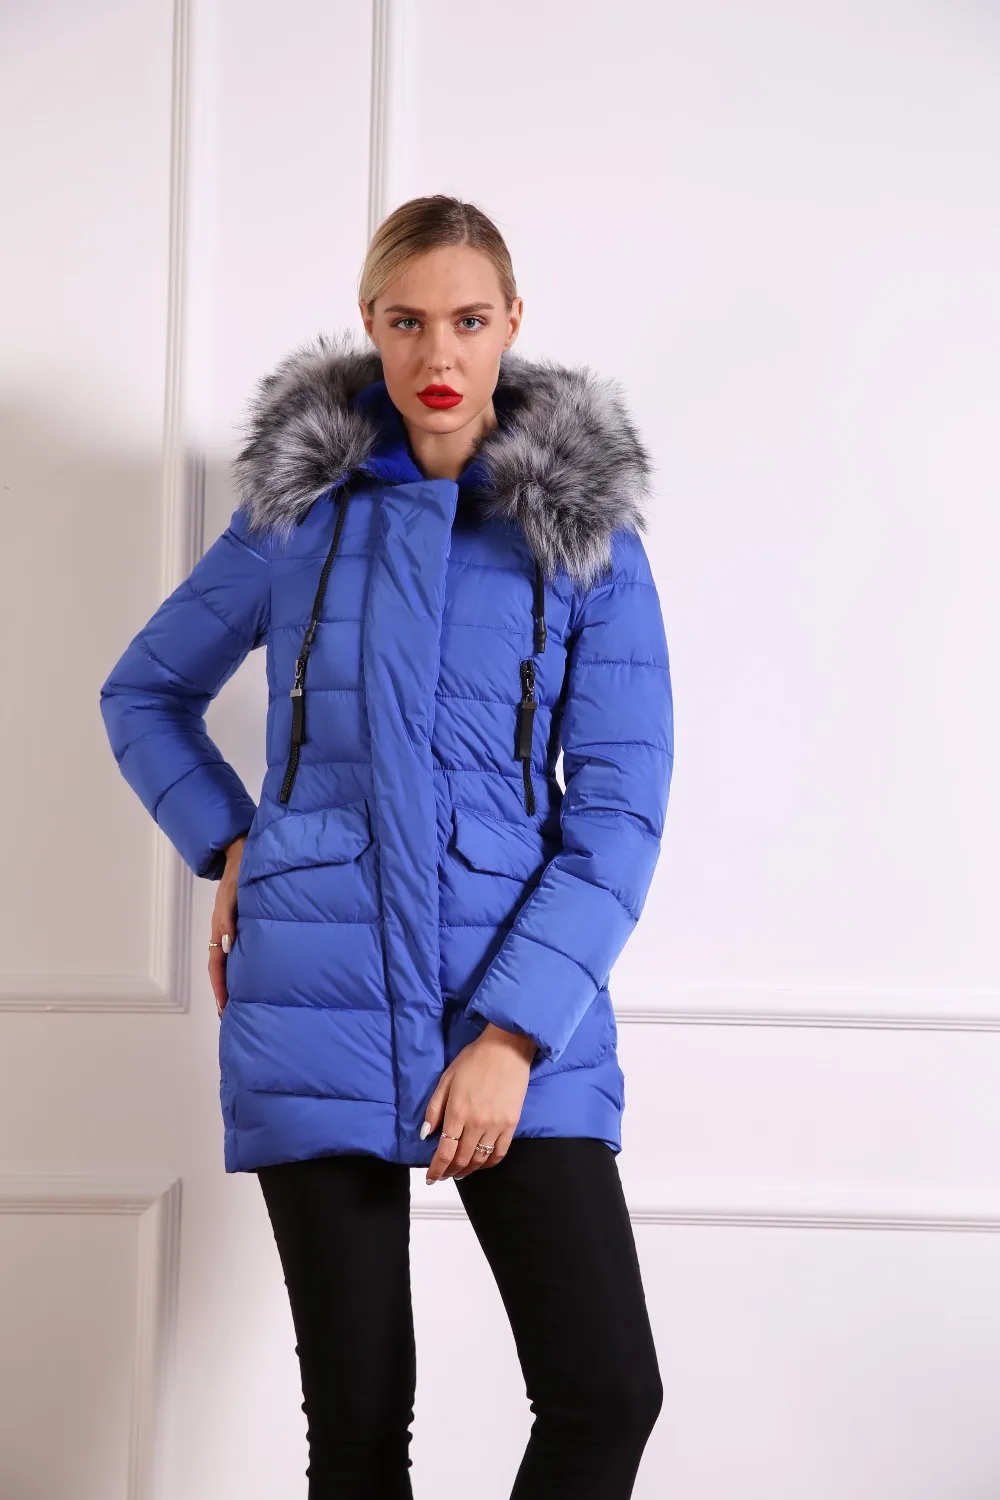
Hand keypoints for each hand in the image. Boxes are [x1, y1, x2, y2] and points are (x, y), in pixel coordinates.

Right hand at [209, 834, 245, 1015]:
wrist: (247, 855)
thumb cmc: (239, 874)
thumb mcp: (231, 896)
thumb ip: (228, 918)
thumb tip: (226, 945)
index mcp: (220, 930)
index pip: (217, 966)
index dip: (220, 988)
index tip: (224, 1009)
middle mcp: (226, 934)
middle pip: (222, 971)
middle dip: (225, 994)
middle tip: (230, 1017)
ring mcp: (235, 931)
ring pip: (231, 964)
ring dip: (234, 985)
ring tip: (241, 1005)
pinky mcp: (245, 926)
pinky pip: (242, 953)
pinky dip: (244, 970)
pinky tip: (255, 978)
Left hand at [422, 1023, 536, 1183]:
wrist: (507, 1048)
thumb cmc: (474, 1060)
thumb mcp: (446, 1079)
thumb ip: (434, 1108)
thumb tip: (426, 1135)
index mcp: (457, 1111)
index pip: (445, 1152)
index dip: (436, 1169)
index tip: (430, 1178)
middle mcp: (476, 1123)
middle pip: (461, 1159)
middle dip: (449, 1172)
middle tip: (443, 1175)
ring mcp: (496, 1125)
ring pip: (479, 1159)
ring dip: (467, 1170)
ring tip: (459, 1172)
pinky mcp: (511, 1124)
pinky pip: (499, 1153)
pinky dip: (488, 1163)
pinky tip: (480, 1164)